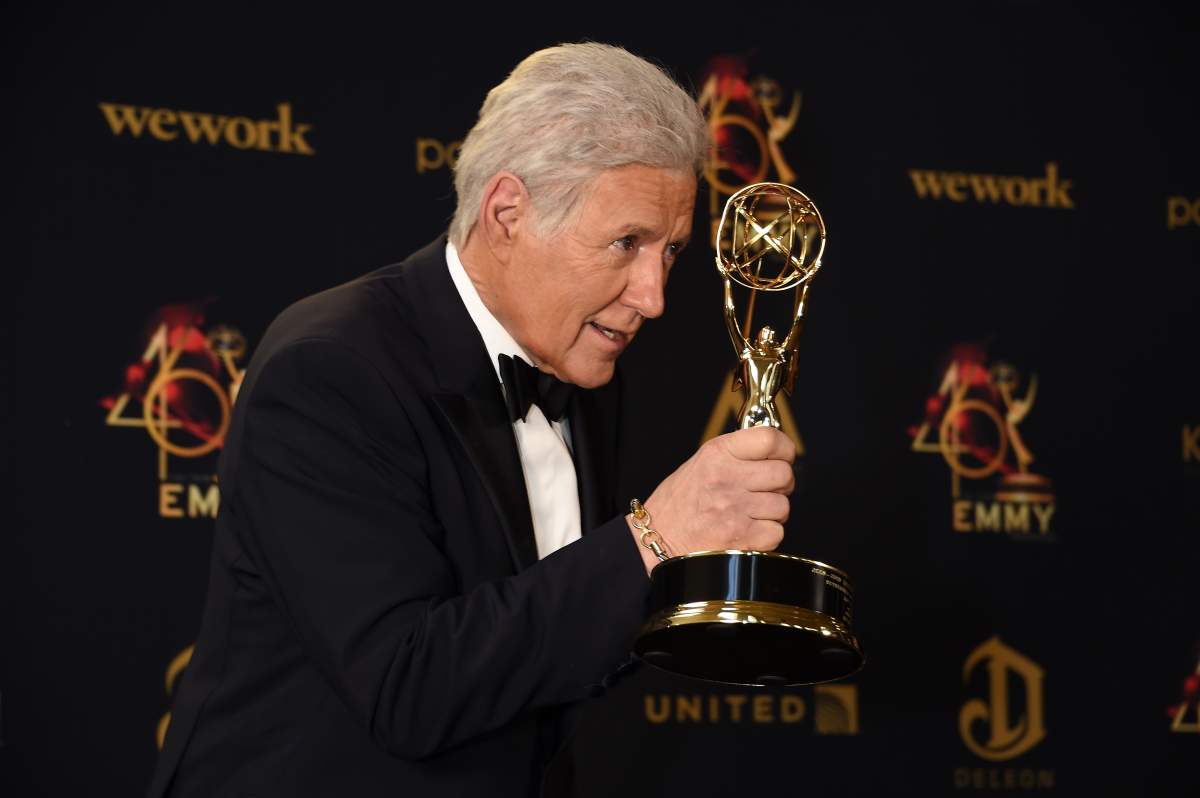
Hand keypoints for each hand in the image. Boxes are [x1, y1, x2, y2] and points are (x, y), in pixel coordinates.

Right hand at [628, 426, 795, 573]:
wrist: (659, 536)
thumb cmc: (681, 500)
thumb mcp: (702, 462)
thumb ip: (737, 453)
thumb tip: (775, 450)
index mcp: (717, 454)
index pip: (769, 440)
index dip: (784, 449)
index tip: (782, 456)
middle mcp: (726, 478)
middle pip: (783, 474)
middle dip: (781, 484)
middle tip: (766, 489)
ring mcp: (735, 509)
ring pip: (783, 506)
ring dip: (773, 512)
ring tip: (751, 512)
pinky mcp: (741, 537)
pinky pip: (777, 532)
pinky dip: (768, 534)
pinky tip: (749, 529)